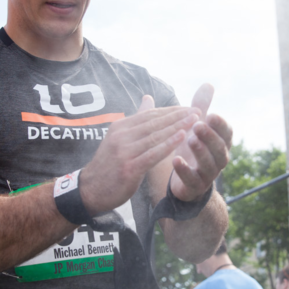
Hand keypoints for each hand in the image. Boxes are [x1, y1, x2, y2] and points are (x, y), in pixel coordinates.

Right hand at [79, 97, 200, 213]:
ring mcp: (124, 152)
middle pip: (155, 122)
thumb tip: (148, 97)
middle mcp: (121, 136)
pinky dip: (168, 144)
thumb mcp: (120, 138)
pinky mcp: (129, 168)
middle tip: (198, 110)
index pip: (150, 114)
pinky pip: (153, 154)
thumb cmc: (110, 165)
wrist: (91, 190)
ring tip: (195, 121)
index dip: (171, 110)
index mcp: (120, 127)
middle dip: (178, 116)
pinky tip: (182, 138)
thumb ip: (136, 120)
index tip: (189, 107)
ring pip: (155, 136)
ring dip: (177, 127)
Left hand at [170, 84, 232, 201]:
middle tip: (198, 125)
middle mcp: (218, 159)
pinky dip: (184, 170)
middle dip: (210, 136)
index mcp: (220, 143)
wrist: (187, 183)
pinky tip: (175, 160)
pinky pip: (192, 180)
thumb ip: (201, 108)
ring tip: (189, 140)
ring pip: (209, 164)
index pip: (227, 133)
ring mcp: (208, 175)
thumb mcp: (196, 127)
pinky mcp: (195, 187)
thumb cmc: (193, 149)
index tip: (211, 115)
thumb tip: (208, 84)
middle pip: (220, 148)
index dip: (221, 125)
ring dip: (200, 151)